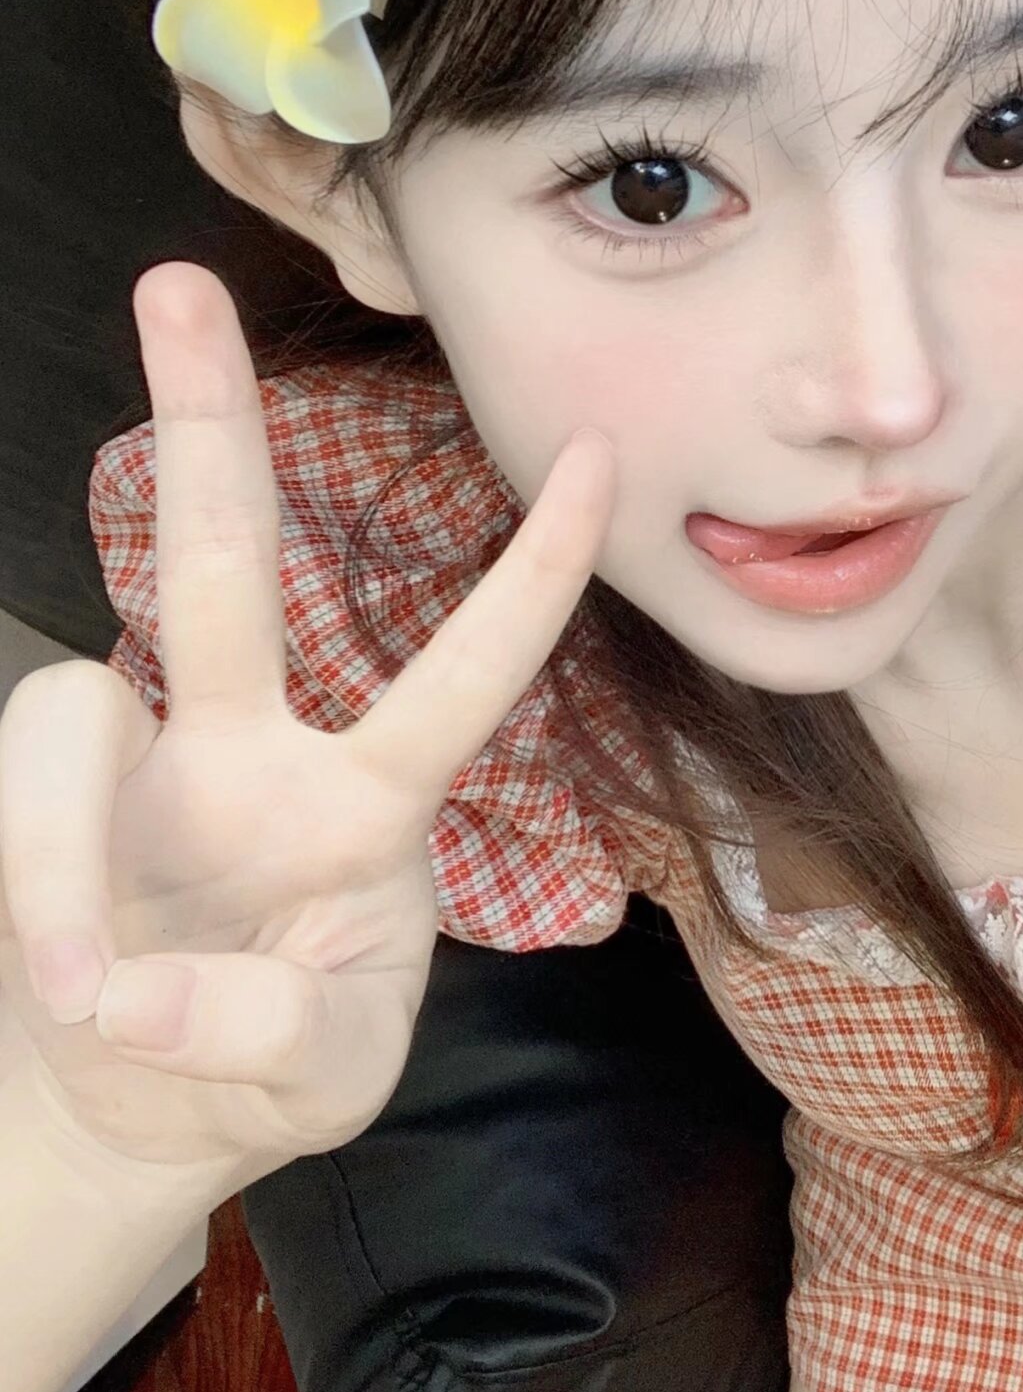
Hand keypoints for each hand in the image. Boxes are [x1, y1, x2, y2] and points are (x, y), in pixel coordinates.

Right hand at [0, 262, 613, 1182]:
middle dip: (206, 425)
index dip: (530, 575)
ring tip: (93, 989)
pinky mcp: (45, 808)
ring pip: (68, 709)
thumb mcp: (325, 1077)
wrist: (139, 1109)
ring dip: (60, 853)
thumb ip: (270, 1033)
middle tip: (176, 282)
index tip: (597, 450)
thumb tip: (131, 986)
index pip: (466, 671)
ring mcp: (136, 771)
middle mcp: (251, 752)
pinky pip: (21, 806)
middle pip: (225, 565)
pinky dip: (39, 899)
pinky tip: (77, 991)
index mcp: (370, 803)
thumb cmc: (275, 1066)